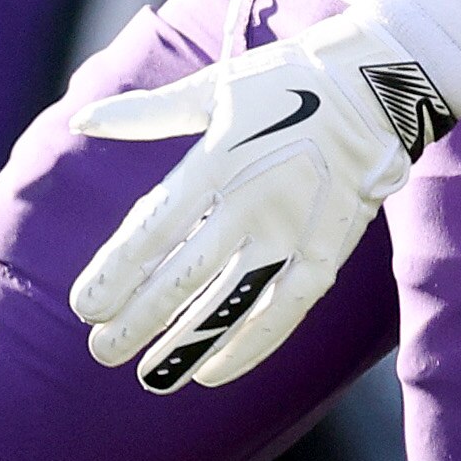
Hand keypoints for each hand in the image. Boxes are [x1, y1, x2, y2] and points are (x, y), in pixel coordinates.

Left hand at [65, 5, 447, 392]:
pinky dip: (252, 344)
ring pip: (235, 300)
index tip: (84, 307)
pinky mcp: (329, 250)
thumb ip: (146, 114)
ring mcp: (295, 228)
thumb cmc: (285, 83)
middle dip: (141, 318)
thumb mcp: (213, 88)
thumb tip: (81, 119)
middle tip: (102, 351)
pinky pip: (287, 309)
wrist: (380, 84)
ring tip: (151, 377)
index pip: (155, 228)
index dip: (117, 271)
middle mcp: (254, 199)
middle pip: (187, 273)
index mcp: (218, 158)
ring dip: (191, 343)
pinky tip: (212, 373)